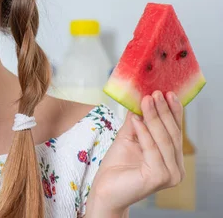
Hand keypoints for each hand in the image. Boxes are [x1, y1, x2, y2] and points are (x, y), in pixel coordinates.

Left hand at [86, 91, 184, 216]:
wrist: (105, 189)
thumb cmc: (116, 166)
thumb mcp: (128, 137)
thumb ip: (137, 121)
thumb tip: (141, 99)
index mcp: (172, 159)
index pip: (174, 131)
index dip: (173, 111)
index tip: (167, 92)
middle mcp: (176, 168)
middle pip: (171, 134)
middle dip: (163, 111)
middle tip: (155, 93)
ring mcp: (170, 175)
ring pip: (163, 140)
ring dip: (154, 118)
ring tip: (146, 100)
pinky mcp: (159, 177)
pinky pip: (152, 149)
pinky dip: (144, 133)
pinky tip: (137, 119)